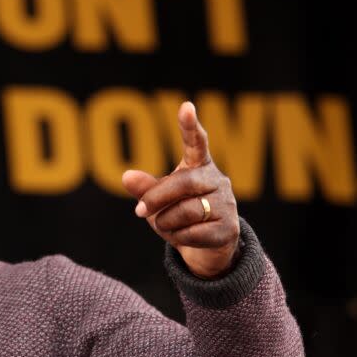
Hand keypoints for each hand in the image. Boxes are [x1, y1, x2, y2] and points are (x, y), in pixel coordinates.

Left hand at [121, 102, 239, 278]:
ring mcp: (227, 204)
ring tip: (166, 226)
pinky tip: (183, 237)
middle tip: (139, 211)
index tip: (186, 107)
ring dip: (167, 222)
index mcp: (199, 166)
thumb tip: (126, 175)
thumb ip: (145, 188)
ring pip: (188, 210)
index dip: (190, 126)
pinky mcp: (230, 229)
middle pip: (185, 182)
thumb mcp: (157, 201)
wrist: (204, 250)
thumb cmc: (177, 216)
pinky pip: (195, 233)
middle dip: (157, 197)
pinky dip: (180, 238)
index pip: (196, 142)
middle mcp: (217, 180)